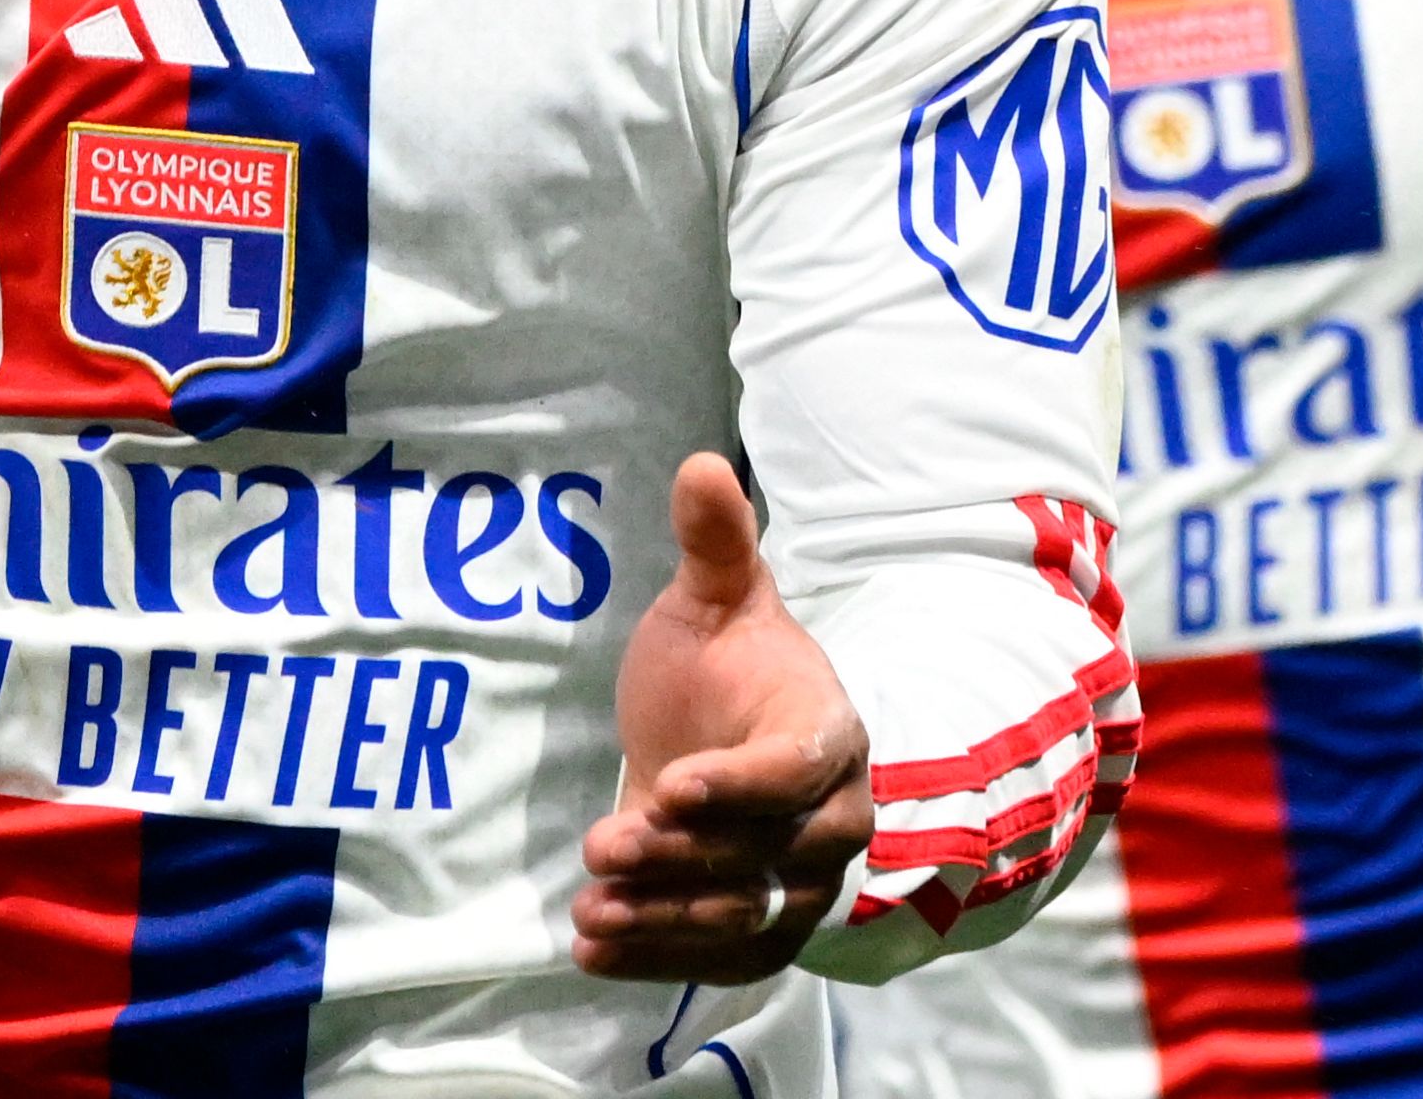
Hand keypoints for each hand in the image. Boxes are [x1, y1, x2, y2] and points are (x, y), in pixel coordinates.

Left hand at [569, 455, 871, 984]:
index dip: (738, 785)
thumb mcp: (714, 600)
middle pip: (771, 855)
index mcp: (826, 729)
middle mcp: (832, 815)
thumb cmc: (726, 664)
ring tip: (590, 908)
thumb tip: (700, 463)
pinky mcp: (768, 931)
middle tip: (603, 844)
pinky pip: (726, 959)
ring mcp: (804, 882)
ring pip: (747, 916)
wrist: (731, 738)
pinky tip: (593, 949)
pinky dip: (660, 959)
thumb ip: (714, 543)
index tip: (668, 786)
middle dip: (685, 858)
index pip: (795, 767)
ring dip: (666, 919)